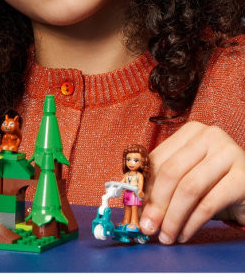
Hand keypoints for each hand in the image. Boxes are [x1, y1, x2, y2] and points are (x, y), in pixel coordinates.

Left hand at [140, 121, 244, 243]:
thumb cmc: (215, 185)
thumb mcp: (187, 177)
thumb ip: (163, 183)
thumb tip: (134, 202)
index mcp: (191, 132)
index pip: (158, 158)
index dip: (144, 185)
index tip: (135, 208)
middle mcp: (210, 136)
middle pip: (171, 172)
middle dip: (157, 203)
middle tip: (148, 226)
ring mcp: (229, 153)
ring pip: (189, 188)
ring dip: (173, 217)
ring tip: (166, 236)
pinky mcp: (244, 177)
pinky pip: (209, 203)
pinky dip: (192, 222)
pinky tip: (184, 234)